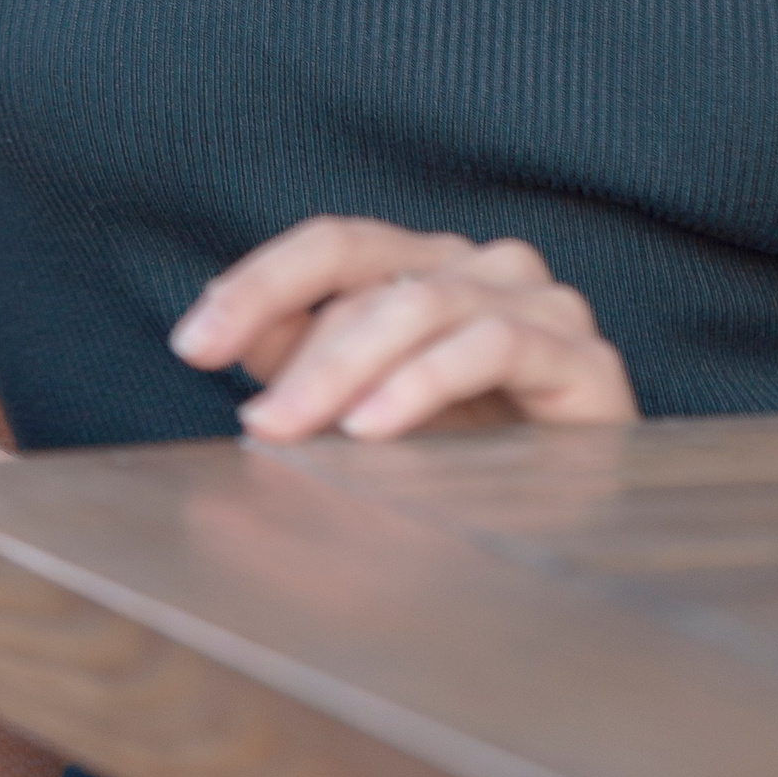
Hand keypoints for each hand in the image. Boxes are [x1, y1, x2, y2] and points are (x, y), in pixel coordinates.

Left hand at [167, 215, 637, 440]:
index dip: (258, 284)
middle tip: (255, 421)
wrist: (586, 530)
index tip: (191, 342)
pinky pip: (494, 344)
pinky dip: (423, 380)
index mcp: (429, 265)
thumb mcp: (368, 413)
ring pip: (424, 303)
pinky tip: (375, 426)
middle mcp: (485, 267)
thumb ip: (304, 365)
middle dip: (300, 350)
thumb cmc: (469, 462)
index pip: (335, 246)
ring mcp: (541, 305)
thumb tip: (224, 340)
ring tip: (296, 428)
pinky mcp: (585, 360)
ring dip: (347, 367)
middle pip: (373, 277)